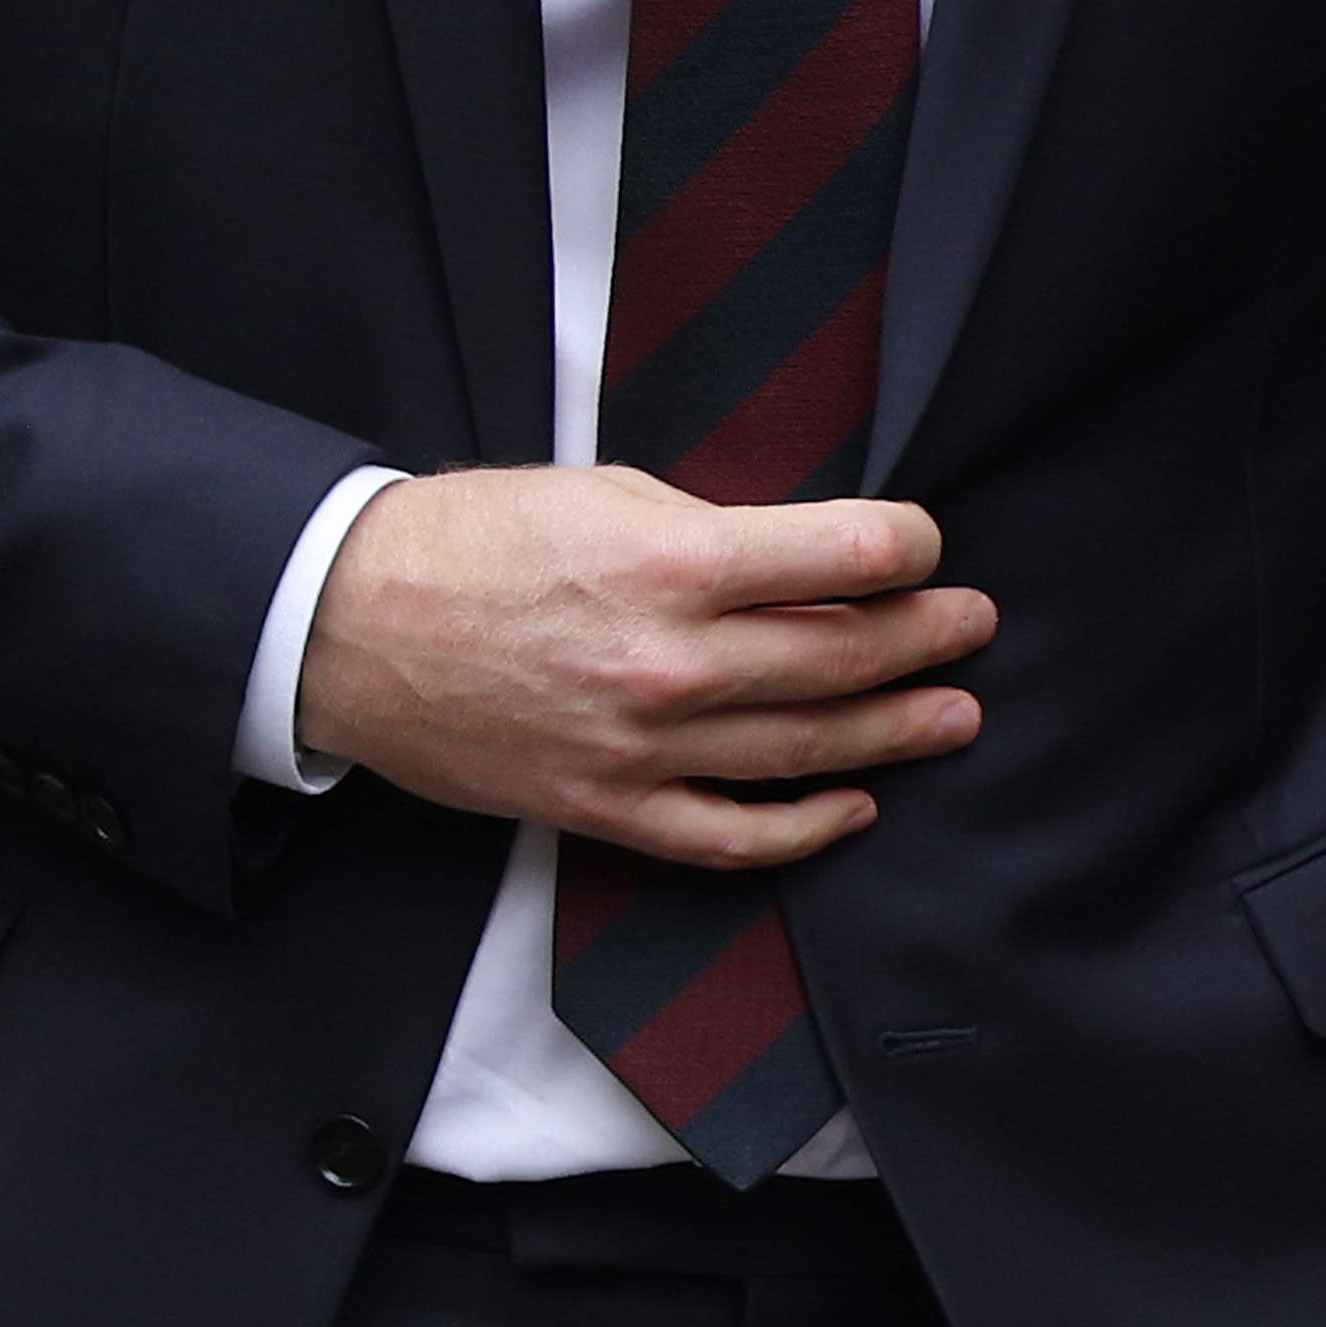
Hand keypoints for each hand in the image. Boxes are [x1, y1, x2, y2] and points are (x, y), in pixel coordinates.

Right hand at [295, 463, 991, 871]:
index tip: (926, 543)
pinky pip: (728, 835)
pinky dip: (801, 829)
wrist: (352, 623)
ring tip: (954, 714)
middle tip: (973, 626)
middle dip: (924, 638)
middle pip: (841, 658)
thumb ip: (711, 528)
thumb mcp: (606, 492)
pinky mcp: (607, 807)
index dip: (905, 547)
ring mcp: (642, 748)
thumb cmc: (474, 538)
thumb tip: (803, 553)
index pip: (842, 557)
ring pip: (805, 751)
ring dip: (894, 731)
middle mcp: (672, 663)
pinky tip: (852, 805)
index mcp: (674, 563)